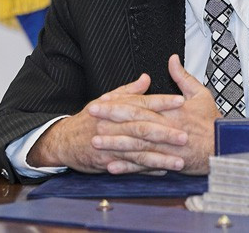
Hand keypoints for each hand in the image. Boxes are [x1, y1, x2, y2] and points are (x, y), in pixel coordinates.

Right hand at [26, 74, 187, 173]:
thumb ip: (130, 90)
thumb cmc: (90, 118)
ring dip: (160, 157)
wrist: (64, 140)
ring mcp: (111, 144)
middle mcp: (115, 125)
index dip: (162, 102)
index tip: (181, 101)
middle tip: (185, 135)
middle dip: (165, 132)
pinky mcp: (108, 161)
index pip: (143, 102)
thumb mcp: (107, 99)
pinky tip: (162, 170)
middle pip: (143, 127)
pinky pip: (130, 166)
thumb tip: (146, 78)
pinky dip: (146, 169)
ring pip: (139, 150)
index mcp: (117, 107)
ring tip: (179, 160)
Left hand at [91, 55, 221, 174]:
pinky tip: (111, 166)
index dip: (120, 102)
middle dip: (110, 119)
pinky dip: (128, 167)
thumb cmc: (212, 121)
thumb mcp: (200, 93)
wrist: (225, 147)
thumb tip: (172, 59)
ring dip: (114, 144)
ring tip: (95, 142)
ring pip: (136, 145)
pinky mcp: (168, 162)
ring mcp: (166, 147)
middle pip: (134, 122)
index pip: (141, 104)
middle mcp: (166, 127)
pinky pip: (145, 166)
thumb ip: (183, 77)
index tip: (102, 100)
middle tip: (91, 116)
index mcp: (171, 110)